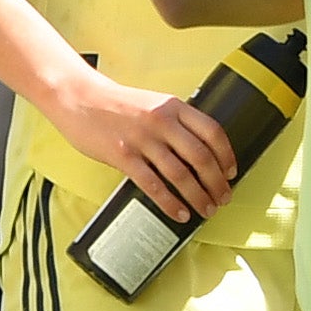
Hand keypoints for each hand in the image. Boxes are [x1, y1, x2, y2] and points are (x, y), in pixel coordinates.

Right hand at [59, 70, 239, 217]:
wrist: (78, 97)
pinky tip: (178, 212)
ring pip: (181, 174)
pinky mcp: (123, 155)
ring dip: (198, 196)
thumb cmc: (116, 104)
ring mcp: (143, 139)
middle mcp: (162, 121)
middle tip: (223, 199)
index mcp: (173, 106)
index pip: (213, 132)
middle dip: (217, 183)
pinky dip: (170, 202)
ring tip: (205, 210)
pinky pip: (153, 185)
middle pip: (201, 157)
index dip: (227, 156)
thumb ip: (176, 122)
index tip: (231, 173)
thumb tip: (200, 152)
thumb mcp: (153, 103)